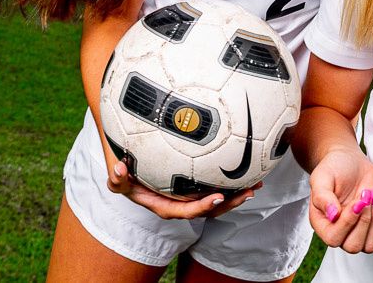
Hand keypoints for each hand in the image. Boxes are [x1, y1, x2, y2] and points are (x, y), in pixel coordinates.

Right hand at [107, 158, 259, 218]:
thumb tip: (119, 169)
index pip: (184, 211)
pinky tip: (247, 169)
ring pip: (215, 199)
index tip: (217, 197)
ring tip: (256, 183)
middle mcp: (179, 203)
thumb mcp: (117, 176)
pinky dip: (231, 181)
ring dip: (236, 194)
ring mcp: (189, 194)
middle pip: (208, 209)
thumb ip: (116, 177)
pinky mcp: (195, 185)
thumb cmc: (125, 169)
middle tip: (249, 191)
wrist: (130, 161)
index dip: (201, 207)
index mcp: (164, 205)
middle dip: (230, 203)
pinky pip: (214, 185)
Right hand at [308, 148, 372, 253]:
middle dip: (364, 221)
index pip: (333, 239)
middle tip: (365, 198)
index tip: (356, 202)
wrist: (351, 162)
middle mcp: (338, 231)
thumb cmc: (334, 169)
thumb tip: (332, 216)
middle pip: (353, 247)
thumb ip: (323, 196)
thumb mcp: (322, 177)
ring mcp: (357, 232)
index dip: (348, 223)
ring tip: (370, 200)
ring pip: (369, 247)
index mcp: (322, 223)